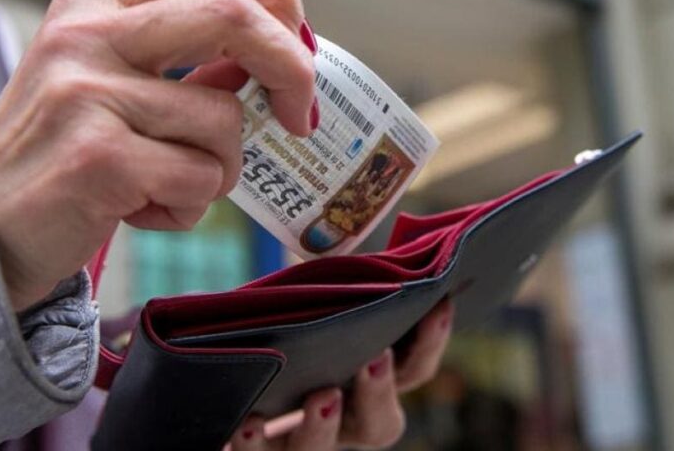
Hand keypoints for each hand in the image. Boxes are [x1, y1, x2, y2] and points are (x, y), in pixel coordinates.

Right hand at [0, 0, 315, 310]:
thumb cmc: (60, 152)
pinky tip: (140, 210)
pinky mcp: (96, 157)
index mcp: (98, 3)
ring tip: (165, 184)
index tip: (295, 48)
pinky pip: (199, 180)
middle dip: (291, 69)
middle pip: (235, 13)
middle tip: (297, 118)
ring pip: (225, 120)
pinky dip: (188, 208)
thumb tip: (280, 56)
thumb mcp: (111, 83)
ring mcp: (88, 92)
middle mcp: (89, 34)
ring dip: (219, 170)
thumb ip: (186, 62)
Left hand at [227, 300, 454, 450]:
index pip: (414, 369)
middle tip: (375, 357)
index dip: (431, 340)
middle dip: (380, 392)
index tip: (439, 303)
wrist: (235, 385)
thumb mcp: (315, 305)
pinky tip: (247, 424)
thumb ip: (340, 286)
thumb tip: (355, 244)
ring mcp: (304, 442)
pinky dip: (254, 444)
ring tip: (321, 398)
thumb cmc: (287, 328)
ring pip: (321, 450)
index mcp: (371, 383)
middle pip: (379, 424)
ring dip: (323, 427)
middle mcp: (346, 422)